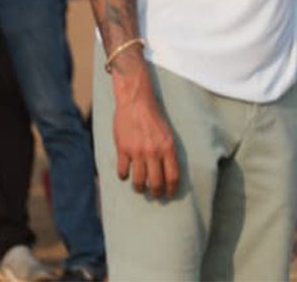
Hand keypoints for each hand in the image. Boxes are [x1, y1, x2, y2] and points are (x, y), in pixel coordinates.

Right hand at [111, 57, 181, 198]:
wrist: (136, 101)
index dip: (171, 189)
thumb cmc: (153, 116)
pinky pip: (123, 172)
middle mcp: (154, 151)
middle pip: (156, 183)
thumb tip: (169, 170)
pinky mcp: (123, 149)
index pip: (173, 176)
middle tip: (155, 195)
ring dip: (139, 188)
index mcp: (168, 147)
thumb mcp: (167, 132)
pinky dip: (124, 176)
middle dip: (156, 193)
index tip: (169, 195)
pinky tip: (125, 174)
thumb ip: (167, 151)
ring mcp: (137, 152)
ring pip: (138, 181)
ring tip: (139, 188)